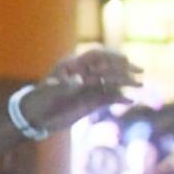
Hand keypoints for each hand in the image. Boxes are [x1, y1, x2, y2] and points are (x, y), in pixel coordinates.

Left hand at [20, 50, 141, 133]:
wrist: (34, 117)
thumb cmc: (38, 100)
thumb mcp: (49, 92)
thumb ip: (64, 86)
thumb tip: (79, 82)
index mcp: (73, 66)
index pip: (96, 56)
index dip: (110, 56)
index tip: (124, 59)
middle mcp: (83, 75)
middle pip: (107, 67)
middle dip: (123, 68)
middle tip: (139, 71)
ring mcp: (88, 88)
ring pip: (111, 82)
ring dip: (125, 83)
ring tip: (140, 85)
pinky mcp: (90, 101)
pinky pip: (108, 98)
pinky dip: (118, 98)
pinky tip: (129, 101)